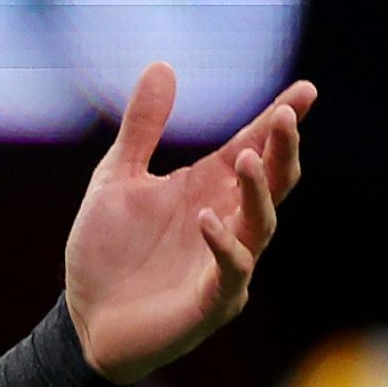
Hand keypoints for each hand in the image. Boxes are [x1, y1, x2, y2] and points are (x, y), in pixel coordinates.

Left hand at [65, 65, 313, 383]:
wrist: (82, 321)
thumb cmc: (106, 254)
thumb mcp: (115, 180)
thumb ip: (142, 129)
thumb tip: (163, 65)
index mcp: (208, 189)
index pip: (254, 148)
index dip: (279, 120)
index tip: (305, 91)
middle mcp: (227, 222)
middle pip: (272, 182)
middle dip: (282, 150)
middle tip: (286, 117)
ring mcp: (224, 264)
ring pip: (261, 224)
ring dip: (256, 191)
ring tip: (242, 158)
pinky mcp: (211, 302)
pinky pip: (230, 272)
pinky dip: (223, 245)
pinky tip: (208, 219)